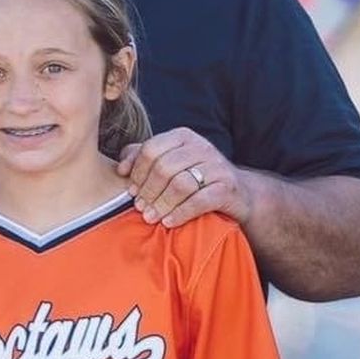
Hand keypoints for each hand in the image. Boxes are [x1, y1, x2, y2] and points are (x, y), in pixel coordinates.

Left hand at [117, 127, 250, 228]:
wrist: (238, 192)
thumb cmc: (195, 176)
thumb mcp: (169, 161)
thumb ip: (142, 157)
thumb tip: (121, 169)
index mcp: (182, 136)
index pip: (151, 149)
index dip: (137, 172)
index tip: (130, 191)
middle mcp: (201, 146)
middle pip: (164, 167)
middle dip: (148, 190)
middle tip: (139, 207)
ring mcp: (216, 166)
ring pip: (180, 184)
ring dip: (161, 203)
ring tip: (150, 217)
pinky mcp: (227, 188)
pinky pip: (199, 201)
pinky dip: (180, 213)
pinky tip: (168, 222)